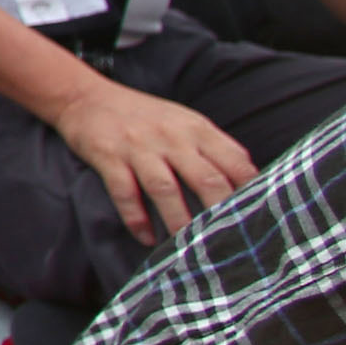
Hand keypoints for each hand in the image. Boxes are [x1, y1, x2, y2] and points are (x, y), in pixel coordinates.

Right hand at [48, 76, 252, 244]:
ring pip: (166, 189)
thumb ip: (213, 148)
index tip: (259, 219)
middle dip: (221, 213)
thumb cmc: (144, 116)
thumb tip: (248, 182)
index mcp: (197, 129)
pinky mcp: (109, 157)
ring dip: (179, 221)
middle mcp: (172, 138)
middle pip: (207, 178)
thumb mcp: (184, 122)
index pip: (235, 162)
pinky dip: (136, 217)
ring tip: (188, 247)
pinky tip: (146, 237)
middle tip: (231, 242)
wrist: (86, 97)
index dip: (251, 192)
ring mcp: (139, 147)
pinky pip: (125, 192)